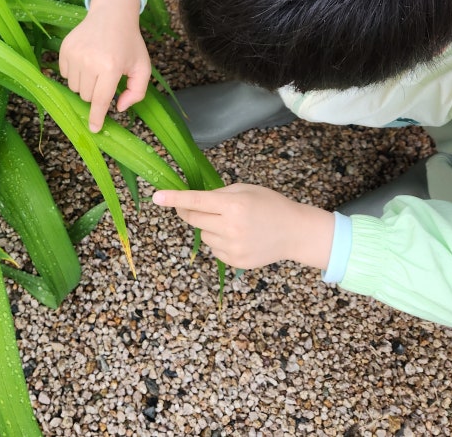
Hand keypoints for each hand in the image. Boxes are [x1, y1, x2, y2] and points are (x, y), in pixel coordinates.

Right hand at [59, 0, 151, 131]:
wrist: (112, 14)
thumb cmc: (129, 43)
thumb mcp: (142, 67)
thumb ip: (136, 92)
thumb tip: (118, 108)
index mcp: (112, 67)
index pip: (100, 100)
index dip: (97, 117)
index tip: (93, 129)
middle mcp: (90, 61)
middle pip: (86, 96)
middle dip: (95, 93)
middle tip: (106, 77)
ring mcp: (75, 54)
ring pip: (74, 87)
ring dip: (85, 84)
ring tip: (96, 67)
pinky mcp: (65, 49)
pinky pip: (65, 74)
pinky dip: (75, 73)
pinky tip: (86, 60)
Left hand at [153, 183, 333, 269]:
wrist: (295, 232)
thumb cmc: (270, 205)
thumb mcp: (245, 190)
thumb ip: (218, 195)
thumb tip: (193, 201)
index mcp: (233, 206)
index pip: (195, 201)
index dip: (174, 199)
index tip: (156, 197)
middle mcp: (231, 228)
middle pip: (193, 220)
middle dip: (188, 211)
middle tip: (195, 206)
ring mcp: (233, 248)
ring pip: (203, 235)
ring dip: (209, 228)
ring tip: (232, 224)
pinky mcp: (235, 262)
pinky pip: (213, 249)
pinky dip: (219, 242)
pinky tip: (238, 237)